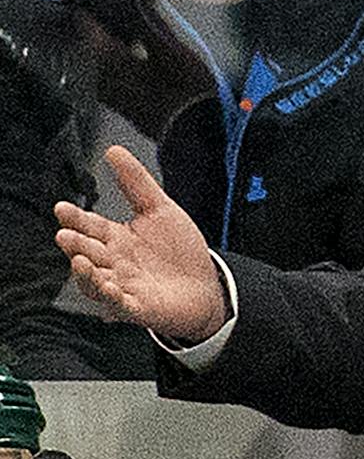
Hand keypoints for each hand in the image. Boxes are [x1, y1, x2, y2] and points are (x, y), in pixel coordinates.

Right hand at [53, 145, 227, 341]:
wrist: (205, 286)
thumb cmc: (179, 251)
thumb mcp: (160, 210)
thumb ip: (136, 183)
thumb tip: (113, 151)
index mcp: (116, 238)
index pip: (90, 226)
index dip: (75, 218)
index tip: (62, 208)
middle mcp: (114, 263)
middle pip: (88, 252)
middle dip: (75, 244)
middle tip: (65, 235)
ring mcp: (124, 286)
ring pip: (95, 282)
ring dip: (85, 274)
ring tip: (80, 261)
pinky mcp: (138, 308)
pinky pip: (120, 305)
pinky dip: (113, 298)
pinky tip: (111, 287)